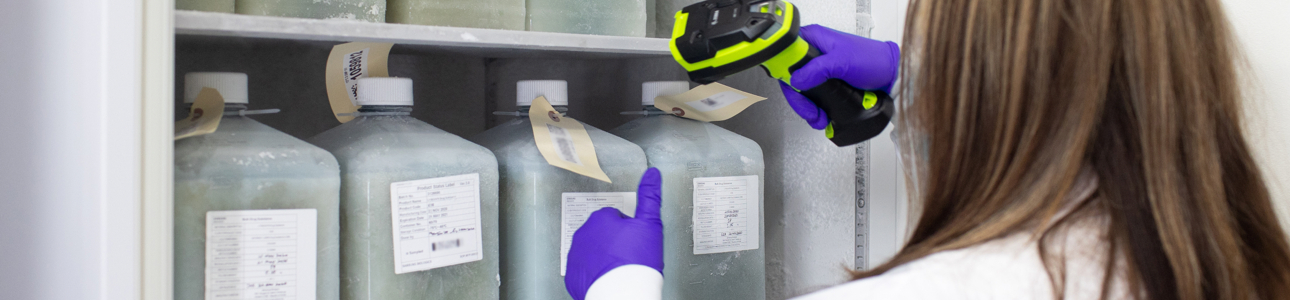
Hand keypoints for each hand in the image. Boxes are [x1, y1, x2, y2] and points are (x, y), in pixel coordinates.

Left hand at [564, 168, 663, 299]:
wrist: (621, 294)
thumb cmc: (637, 261)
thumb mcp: (650, 225)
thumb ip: (650, 197)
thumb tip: (652, 173)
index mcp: (601, 218)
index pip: (616, 217)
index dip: (629, 230)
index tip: (636, 242)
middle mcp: (583, 234)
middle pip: (603, 234)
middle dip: (614, 242)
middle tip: (630, 256)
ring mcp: (576, 255)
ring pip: (592, 251)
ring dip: (604, 257)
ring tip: (620, 269)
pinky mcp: (573, 275)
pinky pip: (584, 270)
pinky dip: (594, 273)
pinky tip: (608, 279)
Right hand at [780, 24, 900, 128]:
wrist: (892, 76)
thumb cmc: (873, 60)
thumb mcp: (843, 62)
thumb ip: (818, 70)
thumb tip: (797, 80)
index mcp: (814, 39)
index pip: (786, 55)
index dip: (785, 72)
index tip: (793, 89)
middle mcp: (814, 53)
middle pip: (792, 78)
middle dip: (799, 99)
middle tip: (810, 111)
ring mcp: (820, 70)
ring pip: (802, 91)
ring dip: (808, 108)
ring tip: (819, 118)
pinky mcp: (827, 83)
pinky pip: (814, 98)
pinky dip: (816, 110)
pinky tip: (823, 116)